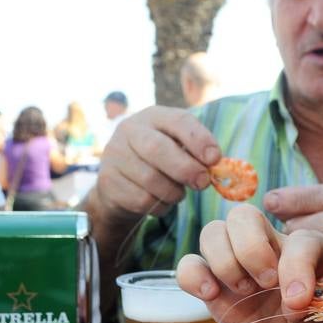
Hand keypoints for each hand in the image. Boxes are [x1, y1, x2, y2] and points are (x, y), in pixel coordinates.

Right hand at [88, 106, 220, 228]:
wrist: (120, 183)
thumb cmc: (159, 162)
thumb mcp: (177, 148)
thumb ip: (195, 152)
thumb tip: (214, 164)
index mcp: (153, 116)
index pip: (178, 120)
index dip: (199, 139)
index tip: (215, 158)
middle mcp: (129, 130)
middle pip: (157, 148)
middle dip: (186, 168)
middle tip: (203, 182)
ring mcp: (114, 155)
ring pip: (150, 179)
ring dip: (173, 192)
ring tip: (178, 193)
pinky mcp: (107, 182)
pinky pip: (141, 199)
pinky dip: (159, 206)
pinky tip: (161, 201)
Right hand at [177, 203, 322, 322]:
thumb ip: (321, 297)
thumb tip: (290, 301)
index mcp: (302, 245)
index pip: (297, 237)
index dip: (296, 266)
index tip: (299, 300)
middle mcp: (267, 247)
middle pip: (242, 215)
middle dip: (251, 249)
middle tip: (267, 283)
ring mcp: (237, 265)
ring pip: (212, 232)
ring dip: (225, 261)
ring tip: (245, 291)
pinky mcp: (214, 289)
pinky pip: (188, 266)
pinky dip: (193, 275)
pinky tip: (211, 294)